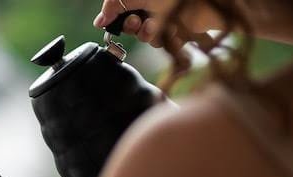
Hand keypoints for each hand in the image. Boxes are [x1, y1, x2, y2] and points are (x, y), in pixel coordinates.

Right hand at [93, 0, 221, 47]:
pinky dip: (166, 40)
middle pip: (130, 25)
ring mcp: (166, 17)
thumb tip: (99, 21)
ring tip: (158, 26)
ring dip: (149, 34)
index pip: (119, 8)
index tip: (112, 21)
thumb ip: (113, 5)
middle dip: (132, 27)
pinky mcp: (178, 31)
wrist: (207, 3)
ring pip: (146, 36)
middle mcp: (152, 5)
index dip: (114, 17)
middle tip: (137, 22)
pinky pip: (163, 43)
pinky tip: (173, 31)